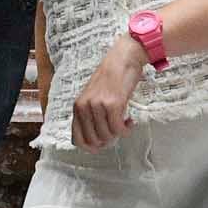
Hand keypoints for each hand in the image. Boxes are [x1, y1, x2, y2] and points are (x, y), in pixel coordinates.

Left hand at [71, 35, 146, 149]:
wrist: (122, 59)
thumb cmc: (110, 78)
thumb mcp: (92, 97)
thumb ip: (89, 115)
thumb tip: (96, 139)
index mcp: (77, 107)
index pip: (77, 139)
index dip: (90, 147)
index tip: (101, 145)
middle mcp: (84, 107)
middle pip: (94, 140)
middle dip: (107, 141)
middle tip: (116, 131)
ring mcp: (98, 106)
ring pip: (107, 136)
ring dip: (118, 133)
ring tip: (124, 122)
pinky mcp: (113, 104)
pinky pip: (118, 129)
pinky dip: (126, 130)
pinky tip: (130, 121)